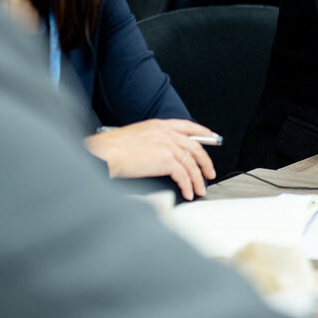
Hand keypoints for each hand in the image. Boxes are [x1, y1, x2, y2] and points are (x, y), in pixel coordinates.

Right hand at [84, 119, 216, 200]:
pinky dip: (187, 186)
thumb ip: (153, 140)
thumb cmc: (112, 147)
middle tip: (209, 173)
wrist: (106, 153)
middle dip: (205, 162)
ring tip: (199, 190)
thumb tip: (162, 153)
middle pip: (195, 147)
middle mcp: (167, 133)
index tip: (211, 137)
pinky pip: (184, 175)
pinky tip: (187, 193)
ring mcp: (168, 146)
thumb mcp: (135, 135)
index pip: (188, 126)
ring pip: (191, 164)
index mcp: (159, 125)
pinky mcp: (166, 160)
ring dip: (197, 179)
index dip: (203, 132)